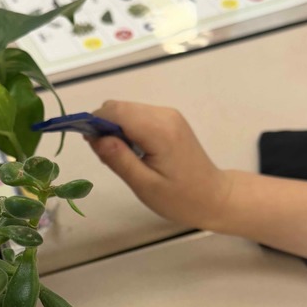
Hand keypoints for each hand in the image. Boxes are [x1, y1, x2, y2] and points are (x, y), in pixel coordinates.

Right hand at [87, 101, 231, 229]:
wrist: (214, 197)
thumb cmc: (180, 198)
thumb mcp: (144, 185)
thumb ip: (118, 158)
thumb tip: (94, 136)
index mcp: (158, 129)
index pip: (114, 111)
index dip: (95, 124)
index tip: (91, 147)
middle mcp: (164, 114)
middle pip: (120, 108)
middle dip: (105, 128)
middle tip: (109, 158)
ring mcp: (169, 115)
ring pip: (127, 111)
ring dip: (117, 130)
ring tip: (126, 160)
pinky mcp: (170, 120)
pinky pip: (138, 117)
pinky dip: (129, 131)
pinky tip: (136, 154)